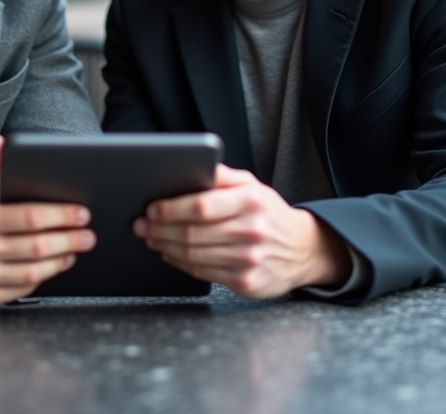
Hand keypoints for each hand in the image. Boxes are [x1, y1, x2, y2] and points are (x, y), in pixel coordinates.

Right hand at [0, 135, 95, 307]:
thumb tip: (1, 142)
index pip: (29, 217)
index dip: (61, 215)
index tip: (81, 212)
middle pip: (37, 246)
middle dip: (69, 238)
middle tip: (88, 233)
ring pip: (32, 271)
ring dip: (60, 260)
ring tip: (75, 249)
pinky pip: (20, 289)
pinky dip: (40, 278)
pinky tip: (52, 266)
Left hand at [133, 164, 350, 297]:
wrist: (303, 249)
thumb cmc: (269, 214)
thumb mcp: (253, 186)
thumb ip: (222, 176)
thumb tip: (194, 164)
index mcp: (251, 202)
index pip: (202, 206)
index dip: (171, 209)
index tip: (152, 208)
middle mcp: (251, 231)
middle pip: (192, 232)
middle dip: (159, 228)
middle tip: (142, 224)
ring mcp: (249, 259)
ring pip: (193, 254)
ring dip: (164, 246)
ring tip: (151, 237)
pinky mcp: (245, 282)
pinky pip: (202, 273)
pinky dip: (179, 263)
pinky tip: (169, 254)